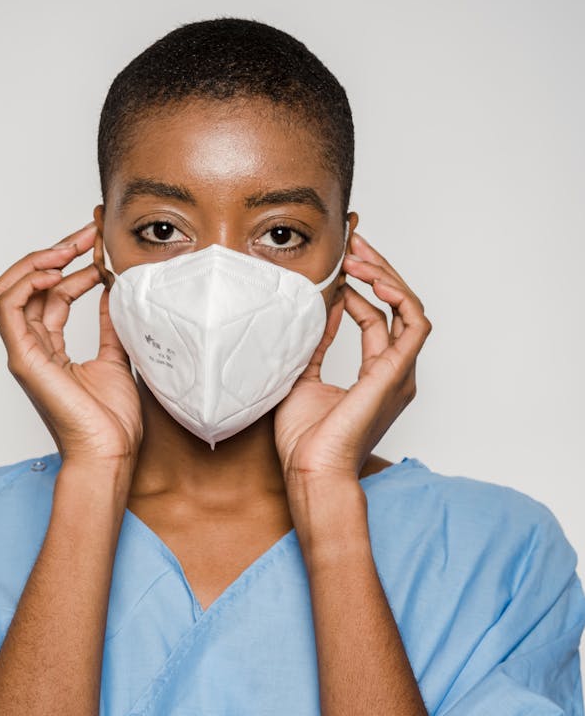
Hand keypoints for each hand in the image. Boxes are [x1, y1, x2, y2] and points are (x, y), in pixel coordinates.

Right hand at [0, 222, 142, 468]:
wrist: (110, 453)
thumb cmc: (112, 421)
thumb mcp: (117, 358)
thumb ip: (109, 325)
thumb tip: (113, 292)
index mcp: (50, 349)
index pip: (51, 294)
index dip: (73, 265)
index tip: (101, 249)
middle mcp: (32, 348)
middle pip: (28, 286)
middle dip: (55, 252)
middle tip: (87, 234)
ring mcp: (24, 353)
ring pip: (7, 290)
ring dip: (37, 261)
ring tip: (70, 247)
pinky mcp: (23, 359)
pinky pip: (8, 308)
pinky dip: (27, 282)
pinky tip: (56, 272)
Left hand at [274, 231, 430, 484]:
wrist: (310, 470)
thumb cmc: (305, 439)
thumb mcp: (302, 376)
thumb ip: (315, 343)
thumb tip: (321, 309)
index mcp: (375, 375)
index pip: (377, 319)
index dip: (361, 289)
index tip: (339, 267)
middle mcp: (394, 372)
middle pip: (397, 308)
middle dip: (377, 272)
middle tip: (354, 245)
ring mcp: (399, 373)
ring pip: (409, 309)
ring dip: (387, 278)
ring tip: (359, 257)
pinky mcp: (396, 374)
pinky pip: (414, 325)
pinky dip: (400, 297)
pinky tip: (376, 280)